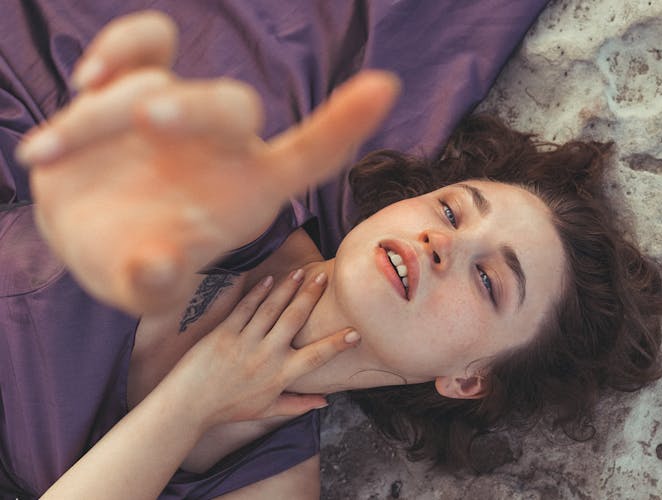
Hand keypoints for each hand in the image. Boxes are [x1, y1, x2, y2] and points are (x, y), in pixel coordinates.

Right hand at [15, 11, 399, 314]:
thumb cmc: (136, 265)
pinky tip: (87, 79)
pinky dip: (113, 53)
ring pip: (165, 84)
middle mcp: (226, 144)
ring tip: (48, 154)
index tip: (382, 87)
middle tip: (146, 119)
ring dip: (107, 108)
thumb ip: (155, 284)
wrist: (92, 236)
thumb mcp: (146, 285)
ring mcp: (184, 112)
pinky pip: (140, 47)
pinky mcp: (138, 86)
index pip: (309, 156)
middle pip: (233, 107)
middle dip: (194, 107)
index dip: (342, 126)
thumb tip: (156, 267)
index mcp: (253, 190)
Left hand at [169, 269, 358, 428]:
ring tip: (300, 272)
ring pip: (271, 309)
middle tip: (323, 278)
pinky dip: (258, 292)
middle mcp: (266, 356)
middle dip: (311, 296)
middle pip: (294, 320)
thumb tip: (325, 402)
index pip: (316, 357)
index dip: (337, 344)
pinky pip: (245, 308)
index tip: (355, 332)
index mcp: (281, 376)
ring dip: (288, 288)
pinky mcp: (224, 333)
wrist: (189, 405)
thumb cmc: (229, 408)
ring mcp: (245, 342)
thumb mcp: (268, 410)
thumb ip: (298, 404)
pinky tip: (269, 280)